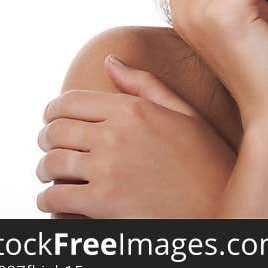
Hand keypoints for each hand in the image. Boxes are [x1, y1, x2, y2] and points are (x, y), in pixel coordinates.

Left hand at [36, 55, 235, 217]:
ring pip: (50, 164)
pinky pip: (54, 199)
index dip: (54, 112)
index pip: (69, 102)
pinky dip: (49, 202)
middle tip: (53, 150)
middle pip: (54, 131)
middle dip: (48, 141)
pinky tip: (60, 204)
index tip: (55, 122)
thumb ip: (145, 84)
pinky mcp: (102, 203)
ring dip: (46, 171)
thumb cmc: (207, 161)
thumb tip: (109, 60)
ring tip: (55, 178)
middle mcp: (116, 134)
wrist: (220, 207)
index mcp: (134, 108)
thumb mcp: (184, 113)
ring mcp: (108, 169)